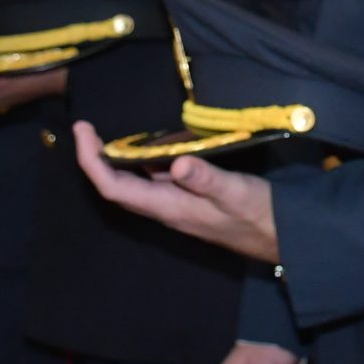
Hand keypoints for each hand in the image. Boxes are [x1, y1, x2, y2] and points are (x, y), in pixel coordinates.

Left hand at [70, 120, 279, 261]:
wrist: (280, 237)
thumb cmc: (260, 215)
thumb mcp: (237, 192)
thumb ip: (207, 179)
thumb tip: (178, 163)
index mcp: (168, 207)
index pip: (114, 187)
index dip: (92, 161)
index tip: (83, 130)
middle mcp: (164, 208)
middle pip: (115, 186)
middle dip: (95, 157)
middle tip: (86, 126)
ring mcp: (174, 205)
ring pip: (132, 184)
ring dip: (115, 160)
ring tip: (105, 131)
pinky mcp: (186, 200)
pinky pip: (152, 181)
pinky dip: (141, 162)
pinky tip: (148, 145)